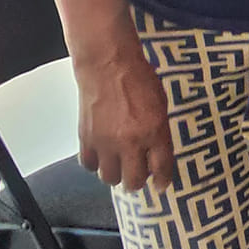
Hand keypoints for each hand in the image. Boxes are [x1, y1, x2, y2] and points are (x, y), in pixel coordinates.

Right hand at [77, 48, 174, 192]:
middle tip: (138, 174)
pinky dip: (96, 163)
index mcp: (154, 132)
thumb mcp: (161, 105)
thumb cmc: (138, 77)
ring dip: (116, 174)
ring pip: (109, 178)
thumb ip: (160, 132)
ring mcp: (106, 142)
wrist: (108, 63)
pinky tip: (102, 154)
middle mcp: (130, 141)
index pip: (161, 169)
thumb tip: (158, 153)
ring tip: (119, 165)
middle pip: (133, 181)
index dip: (162, 181)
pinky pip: (89, 165)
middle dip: (137, 182)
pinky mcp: (86, 138)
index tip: (161, 184)